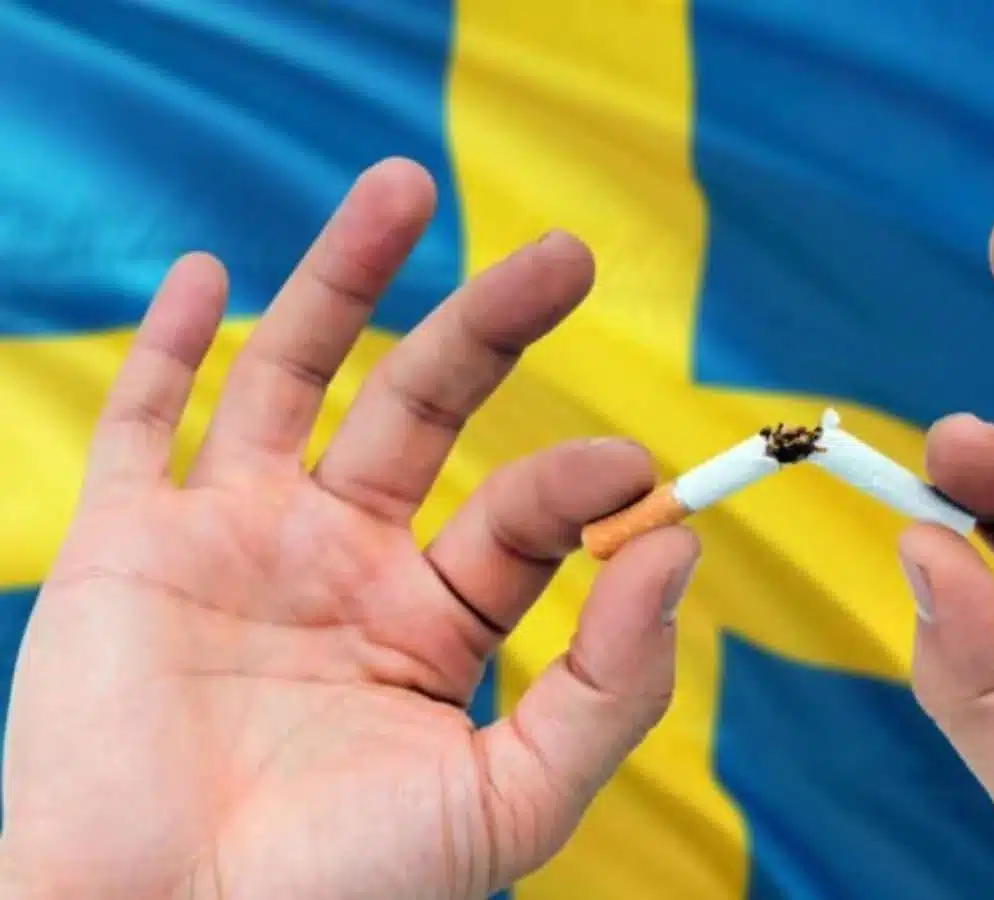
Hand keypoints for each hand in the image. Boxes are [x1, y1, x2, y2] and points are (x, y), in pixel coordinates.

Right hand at [0, 159, 697, 898]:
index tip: (632, 469)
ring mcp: (232, 544)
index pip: (520, 514)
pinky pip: (141, 426)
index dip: (577, 480)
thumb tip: (678, 545)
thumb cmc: (343, 897)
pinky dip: (167, 347)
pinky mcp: (123, 551)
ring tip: (407, 186)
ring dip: (344, 280)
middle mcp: (339, 563)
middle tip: (565, 256)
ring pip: (294, 378)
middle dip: (491, 326)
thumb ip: (611, 684)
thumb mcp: (515, 800)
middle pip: (424, 407)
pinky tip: (213, 274)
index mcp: (433, 620)